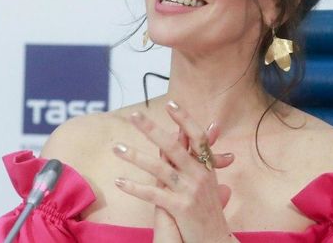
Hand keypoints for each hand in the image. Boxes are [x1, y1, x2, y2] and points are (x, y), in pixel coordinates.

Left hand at [113, 101, 235, 242]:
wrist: (215, 240)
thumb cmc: (208, 211)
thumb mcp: (208, 182)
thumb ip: (201, 158)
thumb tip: (201, 134)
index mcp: (206, 166)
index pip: (197, 136)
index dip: (184, 119)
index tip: (170, 103)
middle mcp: (200, 175)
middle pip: (174, 146)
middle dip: (152, 129)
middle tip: (134, 115)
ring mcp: (190, 191)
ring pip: (160, 169)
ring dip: (135, 156)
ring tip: (117, 148)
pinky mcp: (180, 208)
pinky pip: (153, 194)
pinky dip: (135, 188)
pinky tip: (119, 182)